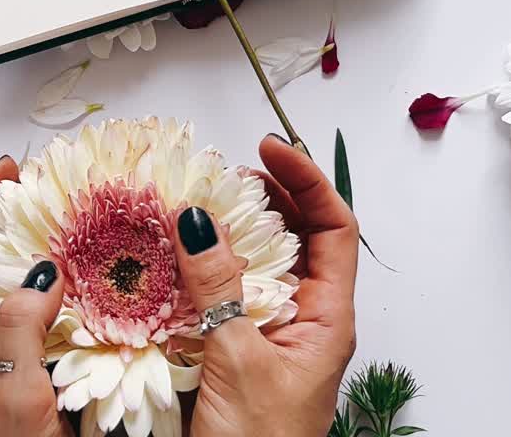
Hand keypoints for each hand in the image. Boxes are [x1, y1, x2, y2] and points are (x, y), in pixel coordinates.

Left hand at [0, 155, 72, 436]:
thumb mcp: (19, 408)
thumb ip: (22, 337)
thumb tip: (39, 271)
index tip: (8, 171)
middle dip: (15, 221)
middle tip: (51, 185)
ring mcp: (10, 370)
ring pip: (22, 294)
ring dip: (47, 252)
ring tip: (80, 219)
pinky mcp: (42, 381)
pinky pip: (52, 321)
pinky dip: (73, 290)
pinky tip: (103, 279)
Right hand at [174, 135, 358, 436]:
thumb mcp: (237, 361)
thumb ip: (217, 287)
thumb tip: (198, 217)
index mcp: (326, 318)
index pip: (334, 227)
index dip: (306, 180)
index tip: (268, 149)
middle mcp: (304, 319)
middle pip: (298, 236)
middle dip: (264, 196)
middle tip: (222, 173)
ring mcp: (272, 335)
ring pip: (260, 263)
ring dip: (230, 230)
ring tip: (197, 203)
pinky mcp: (238, 351)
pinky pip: (228, 292)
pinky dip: (205, 266)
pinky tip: (176, 256)